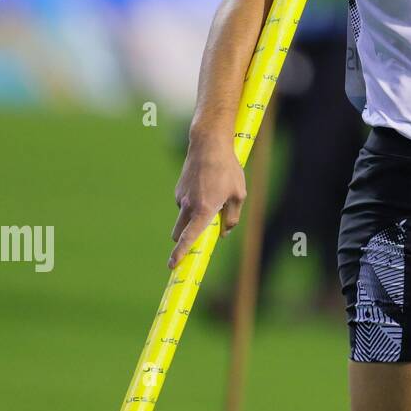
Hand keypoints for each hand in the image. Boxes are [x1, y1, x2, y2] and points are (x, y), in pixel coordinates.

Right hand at [169, 140, 246, 268]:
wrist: (208, 145)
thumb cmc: (227, 169)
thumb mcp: (238, 194)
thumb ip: (232, 217)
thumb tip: (224, 233)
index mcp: (204, 210)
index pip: (189, 237)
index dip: (180, 253)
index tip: (172, 265)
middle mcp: (188, 206)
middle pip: (179, 233)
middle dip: (183, 240)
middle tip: (199, 235)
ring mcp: (181, 197)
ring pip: (183, 217)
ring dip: (192, 218)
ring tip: (214, 198)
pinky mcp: (178, 189)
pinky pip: (185, 203)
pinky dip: (193, 203)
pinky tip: (207, 186)